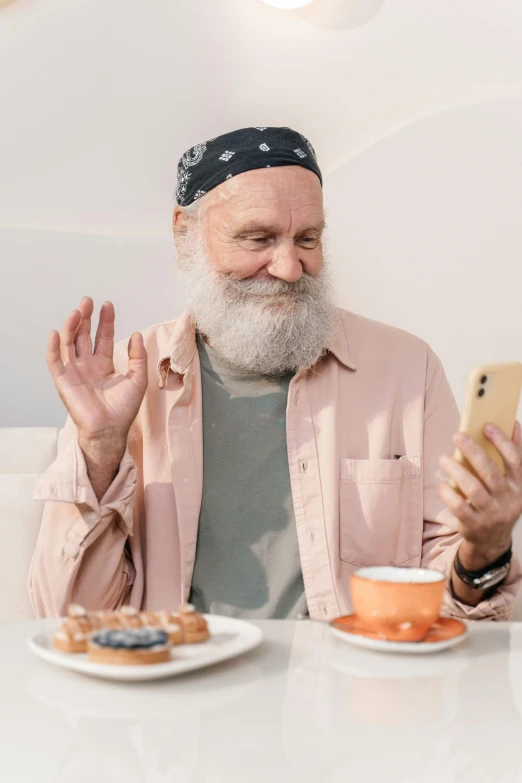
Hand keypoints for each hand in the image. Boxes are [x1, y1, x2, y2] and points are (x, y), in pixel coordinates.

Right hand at [47, 297, 147, 444]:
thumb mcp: (138, 378)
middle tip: (88, 301)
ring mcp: (74, 372)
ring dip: (71, 326)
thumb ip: (138, 357)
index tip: (107, 305)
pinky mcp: (63, 381)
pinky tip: (56, 333)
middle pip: (83, 335)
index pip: (102, 337)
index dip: (105, 321)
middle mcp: (87, 365)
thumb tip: (137, 335)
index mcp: (103, 364)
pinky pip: (55, 361)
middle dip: (85, 317)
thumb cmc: (124, 409)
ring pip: (68, 343)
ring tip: (77, 311)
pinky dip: (53, 347)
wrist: (111, 429)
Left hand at [438, 422, 521, 568]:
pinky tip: (442, 484)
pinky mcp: (474, 526)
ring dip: (457, 471)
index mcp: (520, 487)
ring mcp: (491, 515)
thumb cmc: (499, 502)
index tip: (487, 426)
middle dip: (474, 452)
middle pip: (491, 474)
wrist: (493, 540)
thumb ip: (512, 457)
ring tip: (443, 458)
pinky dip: (449, 494)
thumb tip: (514, 425)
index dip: (503, 442)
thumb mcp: (512, 484)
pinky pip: (459, 507)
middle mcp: (508, 502)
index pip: (516, 461)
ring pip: (473, 490)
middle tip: (458, 436)